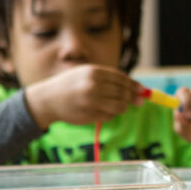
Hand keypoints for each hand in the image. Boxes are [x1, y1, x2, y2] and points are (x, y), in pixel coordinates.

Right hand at [24, 65, 141, 128]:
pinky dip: (111, 115)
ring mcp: (91, 102)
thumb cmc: (72, 84)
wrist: (48, 99)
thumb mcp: (88, 73)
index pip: (122, 79)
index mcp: (94, 72)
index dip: (134, 85)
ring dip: (123, 107)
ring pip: (119, 107)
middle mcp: (93, 86)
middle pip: (123, 93)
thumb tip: (137, 88)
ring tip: (119, 106)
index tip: (142, 90)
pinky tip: (104, 111)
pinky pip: (109, 116)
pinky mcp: (89, 116)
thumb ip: (110, 78)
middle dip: (133, 98)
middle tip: (139, 101)